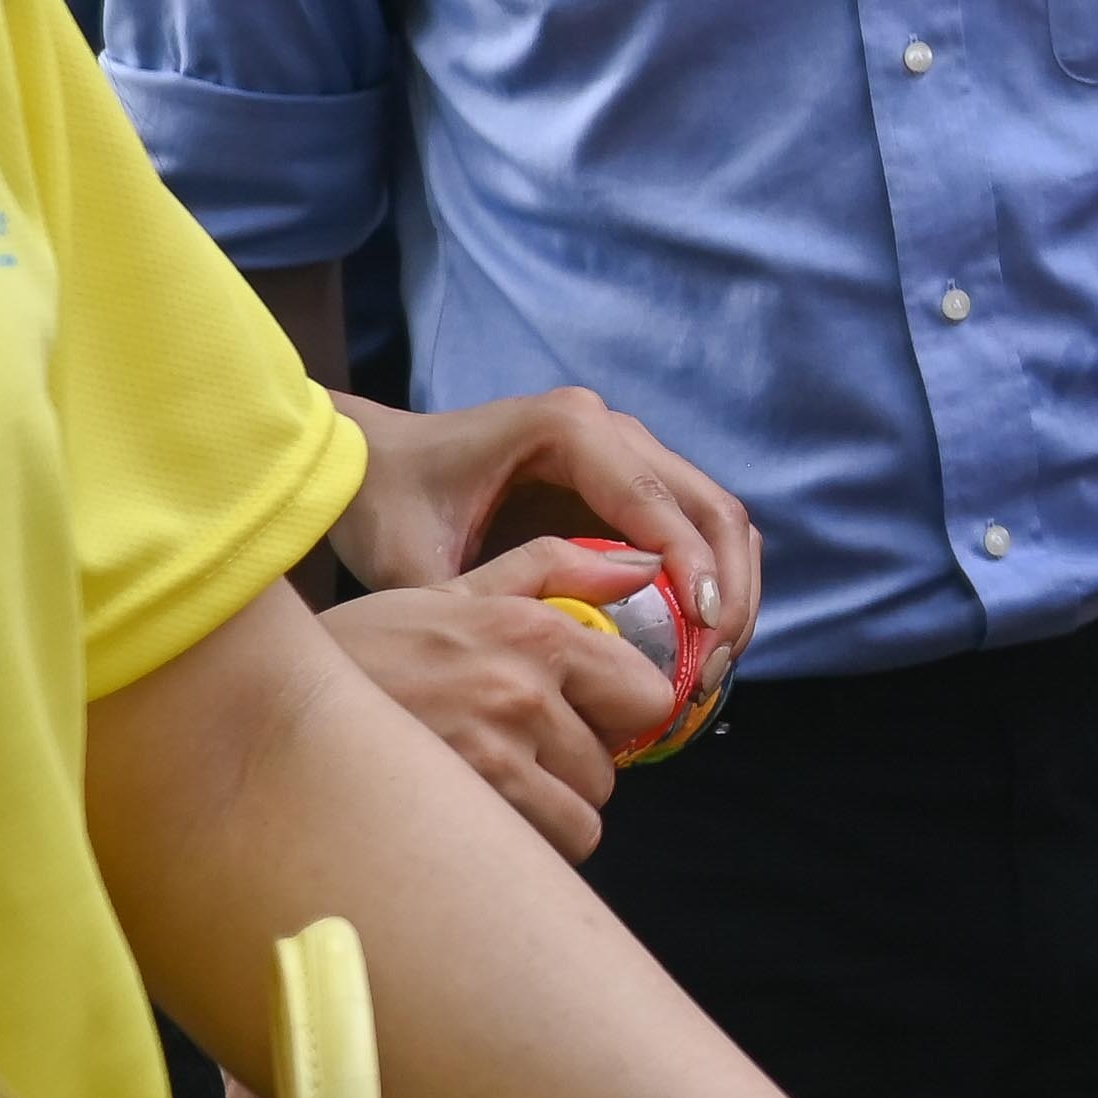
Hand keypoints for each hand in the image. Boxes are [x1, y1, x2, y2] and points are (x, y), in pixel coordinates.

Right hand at [318, 562, 675, 860]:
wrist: (267, 703)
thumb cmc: (363, 646)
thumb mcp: (452, 591)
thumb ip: (553, 570)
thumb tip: (643, 567)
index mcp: (534, 632)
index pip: (645, 695)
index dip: (618, 713)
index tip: (584, 718)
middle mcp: (525, 693)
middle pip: (608, 769)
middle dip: (573, 770)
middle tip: (519, 756)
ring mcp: (496, 759)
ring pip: (579, 821)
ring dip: (546, 816)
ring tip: (490, 792)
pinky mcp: (465, 814)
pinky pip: (536, 852)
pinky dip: (516, 847)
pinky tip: (470, 819)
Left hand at [337, 384, 762, 657]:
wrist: (369, 466)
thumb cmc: (387, 506)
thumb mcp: (419, 565)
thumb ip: (487, 604)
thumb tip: (569, 660)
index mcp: (568, 431)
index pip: (657, 502)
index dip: (694, 570)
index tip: (707, 636)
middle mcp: (611, 430)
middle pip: (710, 505)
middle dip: (727, 589)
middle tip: (714, 667)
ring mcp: (625, 452)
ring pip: (715, 517)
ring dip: (728, 588)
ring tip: (711, 666)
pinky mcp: (625, 484)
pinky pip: (691, 529)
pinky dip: (708, 582)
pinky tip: (694, 643)